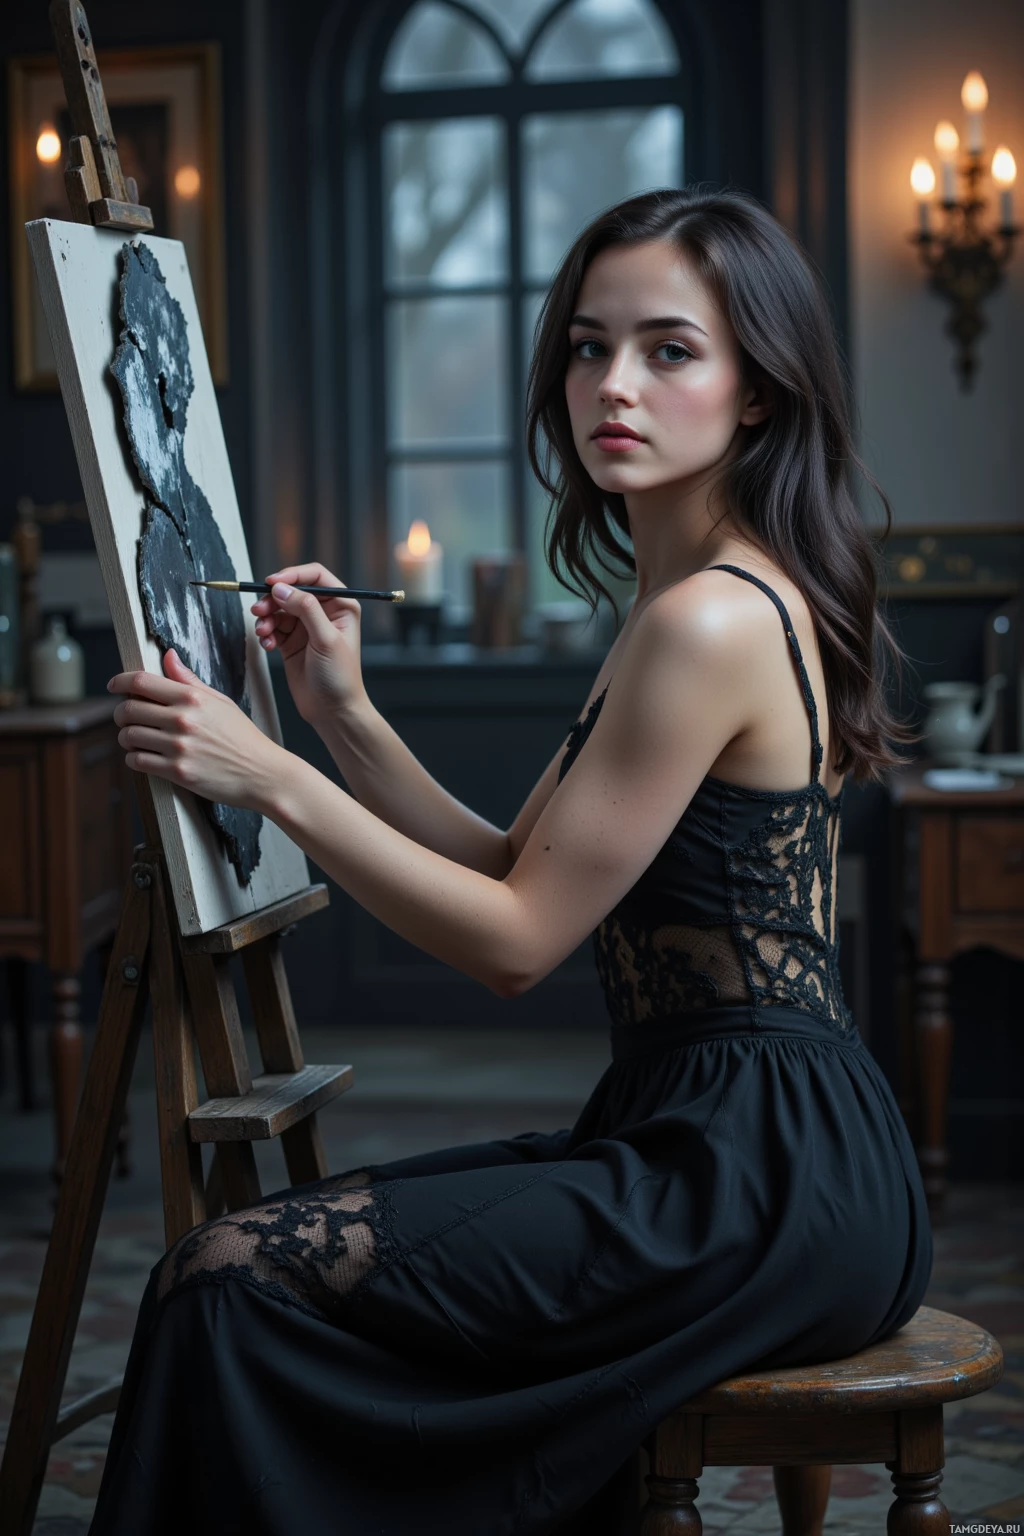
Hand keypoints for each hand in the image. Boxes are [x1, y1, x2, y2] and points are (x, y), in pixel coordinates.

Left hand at [108, 649, 282, 810]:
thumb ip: (189, 681)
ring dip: (126, 737)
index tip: (113, 685)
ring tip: (135, 738)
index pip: (142, 681)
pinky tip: (144, 756)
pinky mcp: (177, 772)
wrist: (262, 773)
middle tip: (126, 717)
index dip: (120, 681)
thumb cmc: (243, 737)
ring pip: (129, 736)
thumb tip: (168, 656)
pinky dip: (134, 758)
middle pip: (129, 709)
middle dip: (121, 713)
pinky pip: (138, 761)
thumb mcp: (221, 701)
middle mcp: (182, 720)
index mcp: (192, 698)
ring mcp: (179, 747)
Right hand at [251, 563, 365, 724]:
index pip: (315, 576)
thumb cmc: (340, 677)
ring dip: (266, 618)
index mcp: (341, 605)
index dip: (292, 575)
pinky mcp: (291, 642)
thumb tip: (281, 588)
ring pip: (278, 609)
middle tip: (259, 611)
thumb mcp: (326, 639)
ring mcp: (306, 627)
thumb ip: (305, 609)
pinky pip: (272, 628)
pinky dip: (266, 633)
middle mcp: (323, 613)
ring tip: (263, 632)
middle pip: (291, 591)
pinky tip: (268, 645)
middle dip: (273, 599)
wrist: (332, 711)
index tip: (271, 583)